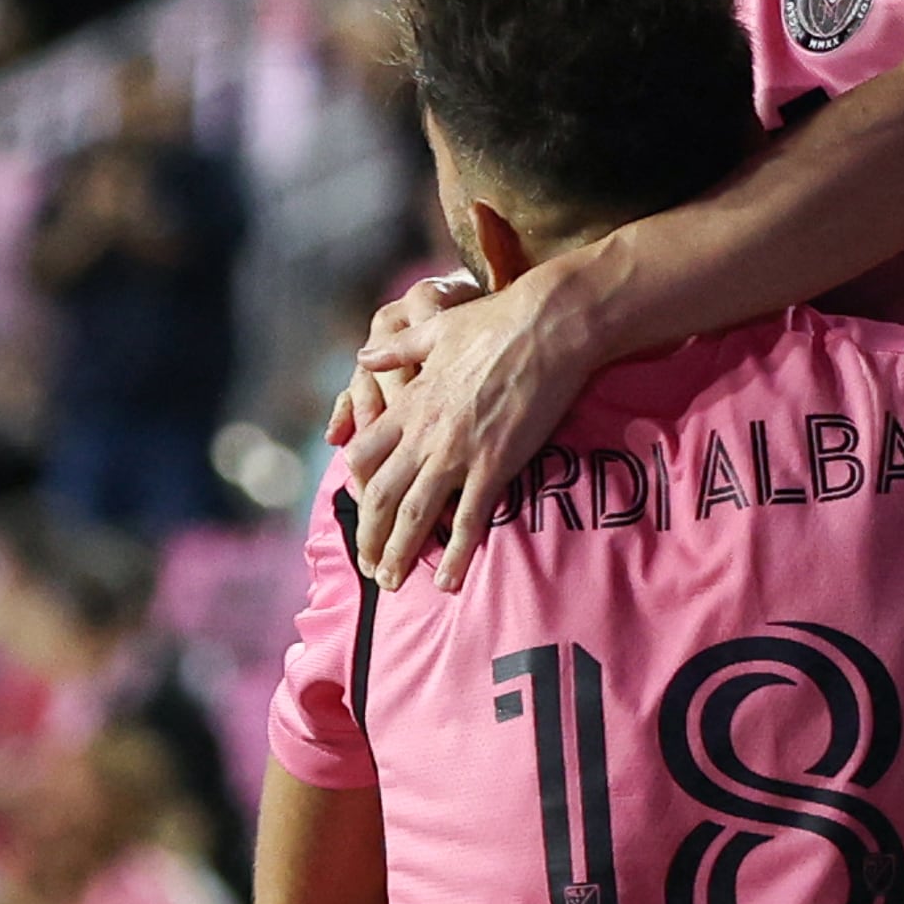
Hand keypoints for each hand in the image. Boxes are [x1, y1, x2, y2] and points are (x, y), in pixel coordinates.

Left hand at [347, 265, 595, 592]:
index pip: (363, 454)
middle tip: (368, 566)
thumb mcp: (433, 329)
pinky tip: (448, 581)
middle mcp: (425, 433)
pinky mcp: (495, 465)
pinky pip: (469, 518)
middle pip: (382, 495)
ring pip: (415, 514)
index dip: (357, 484)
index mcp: (409, 403)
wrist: (546, 327)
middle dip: (370, 536)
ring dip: (400, 552)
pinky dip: (456, 553)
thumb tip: (364, 355)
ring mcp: (458, 452)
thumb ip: (395, 348)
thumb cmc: (493, 321)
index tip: (360, 505)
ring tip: (392, 582)